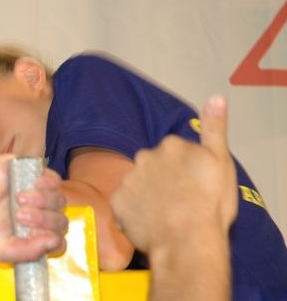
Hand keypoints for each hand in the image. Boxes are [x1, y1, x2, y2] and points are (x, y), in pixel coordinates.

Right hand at [0, 155, 66, 262]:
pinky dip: (49, 184)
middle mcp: (41, 215)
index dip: (52, 240)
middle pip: (61, 221)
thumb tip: (53, 241)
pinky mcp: (36, 175)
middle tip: (18, 214)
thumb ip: (27, 253)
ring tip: (18, 198)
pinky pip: (56, 180)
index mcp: (34, 235)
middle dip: (43, 219)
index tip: (32, 234)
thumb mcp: (2, 250)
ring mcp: (40, 195)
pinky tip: (34, 185)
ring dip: (42, 201)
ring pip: (59, 200)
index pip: (58, 242)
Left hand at [110, 96, 237, 253]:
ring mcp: (128, 179)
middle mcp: (144, 156)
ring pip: (138, 184)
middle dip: (164, 179)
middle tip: (180, 201)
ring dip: (148, 195)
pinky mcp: (117, 201)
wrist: (188, 240)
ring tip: (166, 215)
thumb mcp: (220, 161)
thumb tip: (216, 97)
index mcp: (171, 145)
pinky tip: (150, 223)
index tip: (194, 186)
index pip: (175, 153)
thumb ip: (214, 128)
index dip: (185, 171)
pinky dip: (135, 212)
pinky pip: (126, 205)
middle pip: (154, 166)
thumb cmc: (209, 204)